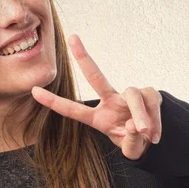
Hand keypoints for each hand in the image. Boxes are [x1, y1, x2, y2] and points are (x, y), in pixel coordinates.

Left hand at [31, 34, 161, 159]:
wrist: (155, 140)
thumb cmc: (135, 142)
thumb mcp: (130, 149)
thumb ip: (131, 141)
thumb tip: (135, 124)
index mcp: (99, 118)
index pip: (73, 110)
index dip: (54, 102)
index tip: (32, 91)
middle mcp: (112, 102)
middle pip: (96, 77)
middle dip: (84, 57)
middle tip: (72, 38)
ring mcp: (130, 96)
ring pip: (133, 96)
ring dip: (141, 115)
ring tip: (145, 132)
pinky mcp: (149, 94)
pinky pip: (150, 104)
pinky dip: (155, 121)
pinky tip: (155, 135)